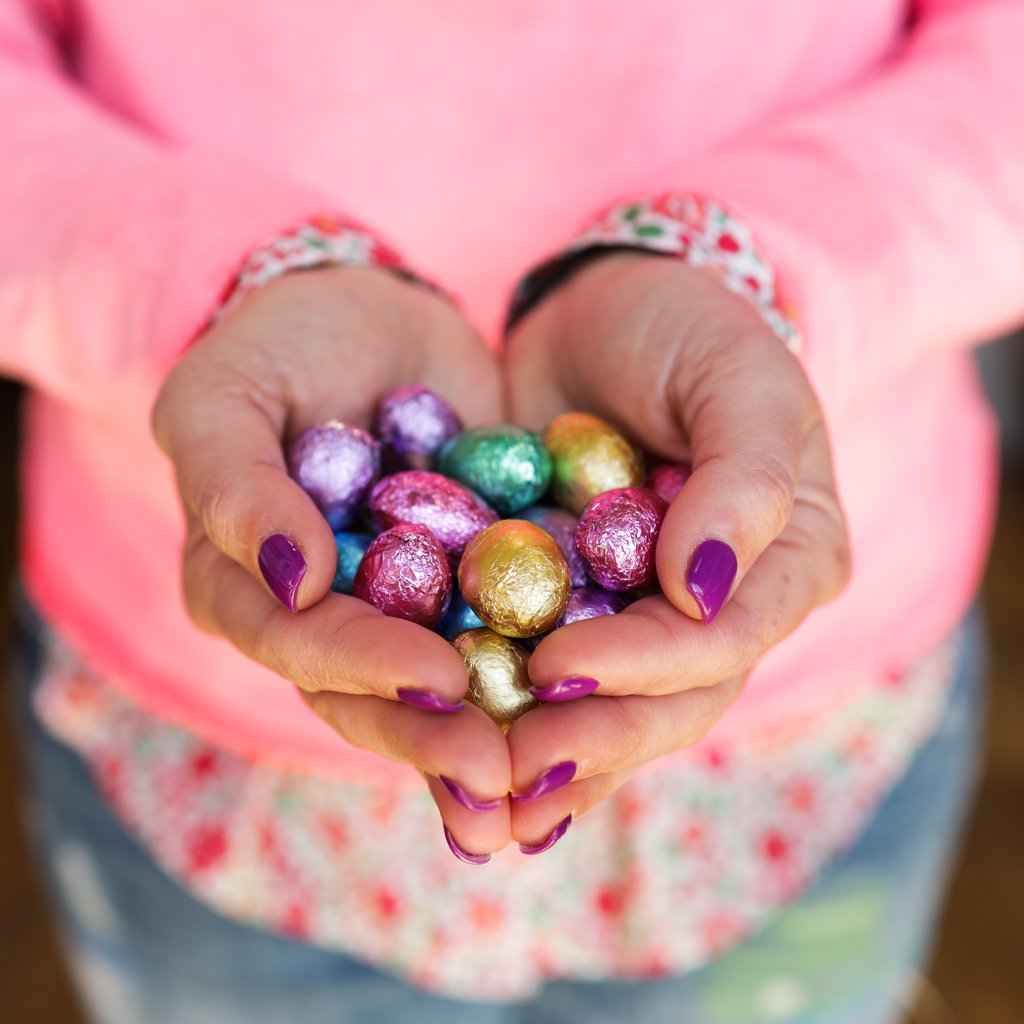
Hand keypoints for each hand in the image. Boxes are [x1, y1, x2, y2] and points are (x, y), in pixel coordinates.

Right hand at [152, 267, 511, 858]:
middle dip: (436, 737)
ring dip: (495, 737)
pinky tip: (602, 711)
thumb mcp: (225, 398)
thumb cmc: (275, 347)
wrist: (371, 315)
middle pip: (372, 696)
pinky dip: (546, 676)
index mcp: (250, 590)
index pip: (299, 644)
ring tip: (553, 779)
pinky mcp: (472, 586)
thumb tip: (293, 580)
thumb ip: (235, 487)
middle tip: (502, 775)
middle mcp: (328, 618)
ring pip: (445, 688)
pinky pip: (508, 633)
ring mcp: (403, 608)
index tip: (437, 679)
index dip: (364, 668)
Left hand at [504, 253, 850, 849]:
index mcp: (785, 562)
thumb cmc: (689, 329)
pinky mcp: (578, 612)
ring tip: (478, 812)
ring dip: (548, 765)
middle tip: (510, 773)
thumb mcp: (738, 380)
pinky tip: (461, 779)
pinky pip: (550, 683)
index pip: (722, 641)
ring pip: (610, 712)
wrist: (607, 312)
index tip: (556, 670)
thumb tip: (704, 593)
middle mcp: (722, 609)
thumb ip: (746, 480)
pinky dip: (509, 729)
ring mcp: (647, 619)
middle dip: (591, 741)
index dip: (644, 667)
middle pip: (669, 702)